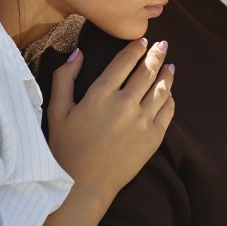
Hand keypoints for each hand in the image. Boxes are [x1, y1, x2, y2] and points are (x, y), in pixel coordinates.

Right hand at [46, 39, 174, 200]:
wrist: (84, 184)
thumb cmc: (66, 148)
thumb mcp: (56, 111)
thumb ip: (64, 78)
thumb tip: (77, 54)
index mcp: (100, 94)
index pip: (124, 62)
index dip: (136, 49)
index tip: (143, 41)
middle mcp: (124, 104)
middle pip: (147, 71)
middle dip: (156, 55)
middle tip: (163, 46)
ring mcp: (142, 121)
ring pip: (161, 89)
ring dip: (167, 74)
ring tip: (169, 65)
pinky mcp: (153, 137)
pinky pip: (168, 110)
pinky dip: (170, 98)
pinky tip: (168, 92)